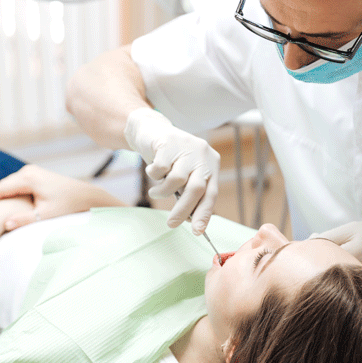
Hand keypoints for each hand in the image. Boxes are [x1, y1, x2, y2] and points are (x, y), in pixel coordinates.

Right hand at [0, 165, 123, 229]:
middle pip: (2, 185)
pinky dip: (8, 192)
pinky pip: (16, 183)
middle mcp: (28, 171)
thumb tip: (5, 224)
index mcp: (29, 178)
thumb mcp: (46, 214)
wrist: (84, 195)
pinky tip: (2, 203)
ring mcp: (32, 171)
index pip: (0, 189)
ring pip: (8, 183)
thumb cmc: (67, 205)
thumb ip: (25, 219)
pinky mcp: (35, 174)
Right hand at [124, 107, 219, 234]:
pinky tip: (152, 169)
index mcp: (211, 164)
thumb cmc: (169, 159)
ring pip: (176, 180)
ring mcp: (186, 147)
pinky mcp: (169, 142)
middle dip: (183, 210)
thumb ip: (189, 193)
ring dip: (162, 191)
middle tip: (171, 224)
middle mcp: (202, 155)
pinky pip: (159, 170)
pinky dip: (153, 175)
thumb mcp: (183, 175)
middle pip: (196, 189)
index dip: (204, 214)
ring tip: (156, 191)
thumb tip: (190, 219)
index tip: (197, 231)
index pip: (211, 194)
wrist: (150, 131)